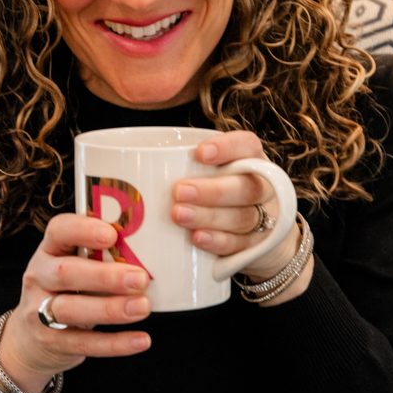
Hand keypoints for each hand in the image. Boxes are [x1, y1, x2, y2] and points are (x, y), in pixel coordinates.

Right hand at [0, 213, 151, 392]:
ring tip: (143, 307)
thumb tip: (149, 249)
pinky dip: (115, 343)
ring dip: (110, 308)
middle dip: (105, 276)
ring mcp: (39, 312)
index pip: (59, 231)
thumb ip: (101, 256)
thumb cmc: (66, 290)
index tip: (112, 235)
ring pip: (72, 310)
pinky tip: (141, 339)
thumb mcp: (75, 265)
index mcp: (49, 250)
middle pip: (66, 273)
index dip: (83, 230)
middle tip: (140, 278)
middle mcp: (40, 277)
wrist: (31, 337)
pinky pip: (84, 343)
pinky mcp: (52, 342)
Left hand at [171, 130, 306, 288]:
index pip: (247, 146)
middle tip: (179, 191)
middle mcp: (263, 187)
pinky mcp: (258, 247)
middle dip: (212, 190)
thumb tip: (127, 166)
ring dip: (209, 216)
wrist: (263, 242)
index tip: (199, 153)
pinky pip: (240, 244)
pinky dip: (218, 241)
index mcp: (251, 161)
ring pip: (241, 217)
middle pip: (245, 186)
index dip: (227, 147)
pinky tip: (198, 238)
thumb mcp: (212, 177)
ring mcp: (265, 219)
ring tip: (179, 215)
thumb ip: (186, 169)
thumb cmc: (223, 198)